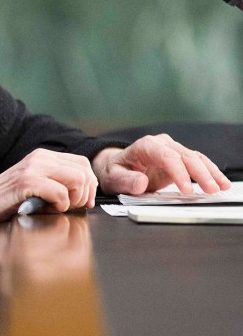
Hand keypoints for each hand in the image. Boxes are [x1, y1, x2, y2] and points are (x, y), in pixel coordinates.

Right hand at [0, 148, 96, 253]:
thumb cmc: (5, 203)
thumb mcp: (34, 186)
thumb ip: (55, 182)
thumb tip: (85, 193)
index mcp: (42, 156)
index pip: (83, 163)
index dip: (90, 185)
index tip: (84, 202)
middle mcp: (40, 157)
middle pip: (84, 171)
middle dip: (85, 194)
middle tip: (72, 208)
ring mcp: (33, 167)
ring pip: (77, 179)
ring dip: (73, 200)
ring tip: (58, 208)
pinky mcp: (27, 181)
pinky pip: (60, 193)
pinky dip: (60, 206)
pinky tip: (47, 210)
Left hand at [91, 135, 231, 195]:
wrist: (116, 167)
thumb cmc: (114, 171)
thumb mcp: (113, 178)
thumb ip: (126, 181)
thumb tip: (141, 183)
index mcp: (145, 146)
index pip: (166, 157)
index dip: (179, 173)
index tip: (186, 190)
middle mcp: (161, 144)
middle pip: (185, 156)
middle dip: (200, 173)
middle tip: (211, 190)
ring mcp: (172, 150)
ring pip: (196, 158)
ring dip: (210, 172)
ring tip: (222, 187)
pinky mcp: (179, 160)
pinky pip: (198, 163)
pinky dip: (210, 172)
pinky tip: (221, 183)